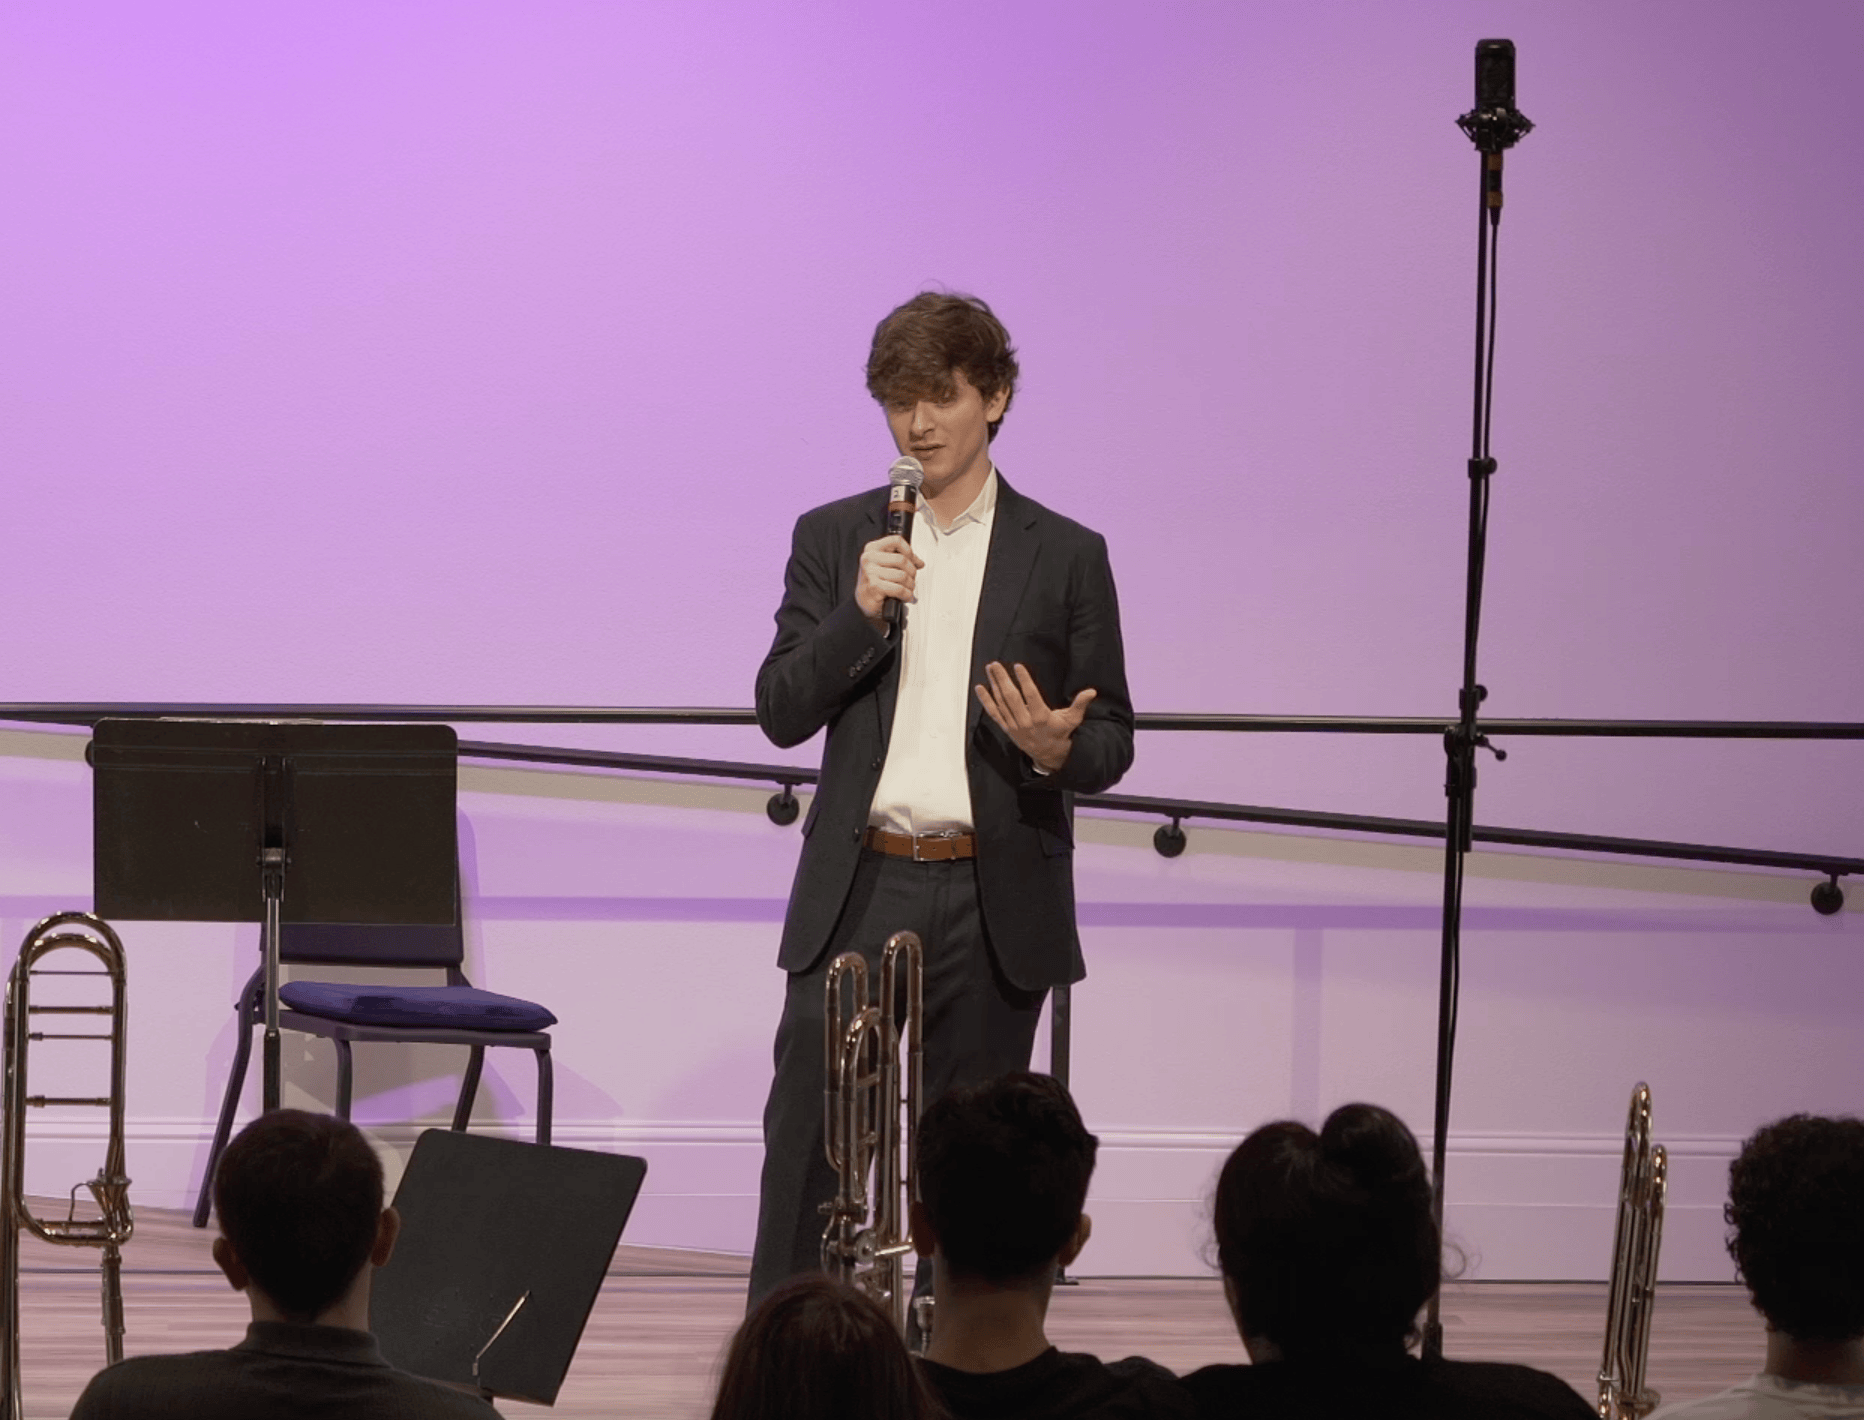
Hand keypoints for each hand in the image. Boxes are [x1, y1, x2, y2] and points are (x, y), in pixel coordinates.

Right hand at [855, 534, 923, 626]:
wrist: (864, 600)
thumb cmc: (876, 581)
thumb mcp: (888, 565)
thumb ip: (904, 559)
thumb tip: (919, 562)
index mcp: (873, 548)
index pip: (896, 541)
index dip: (909, 551)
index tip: (912, 560)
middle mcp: (869, 558)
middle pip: (902, 559)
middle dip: (912, 571)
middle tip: (911, 578)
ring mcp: (870, 572)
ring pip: (902, 575)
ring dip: (910, 585)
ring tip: (908, 588)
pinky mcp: (874, 586)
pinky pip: (899, 588)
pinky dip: (906, 594)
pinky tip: (905, 596)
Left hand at [975, 662, 1097, 774]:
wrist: (1049, 754)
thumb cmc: (1060, 733)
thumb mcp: (1072, 720)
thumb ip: (1080, 704)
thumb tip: (1091, 692)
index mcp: (1041, 717)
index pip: (1031, 696)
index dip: (1024, 680)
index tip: (1018, 667)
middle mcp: (1025, 721)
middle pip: (1011, 697)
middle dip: (1003, 679)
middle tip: (996, 664)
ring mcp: (1014, 725)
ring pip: (1001, 703)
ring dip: (994, 685)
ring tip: (991, 669)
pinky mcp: (1006, 727)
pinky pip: (993, 713)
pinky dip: (986, 701)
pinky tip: (980, 688)